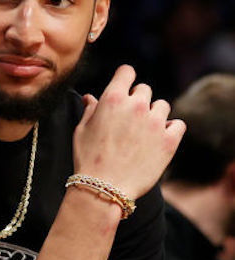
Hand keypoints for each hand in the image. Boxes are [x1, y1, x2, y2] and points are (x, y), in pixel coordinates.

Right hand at [72, 66, 184, 199]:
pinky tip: (158, 138)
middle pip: (144, 89)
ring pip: (162, 105)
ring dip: (153, 114)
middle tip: (129, 118)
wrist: (105, 187)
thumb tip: (91, 97)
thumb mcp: (81, 130)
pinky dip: (170, 129)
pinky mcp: (170, 140)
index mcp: (112, 99)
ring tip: (143, 131)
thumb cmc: (88, 159)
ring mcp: (155, 122)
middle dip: (136, 100)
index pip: (126, 72)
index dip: (124, 77)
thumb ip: (90, 110)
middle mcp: (136, 106)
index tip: (124, 85)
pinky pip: (178, 124)